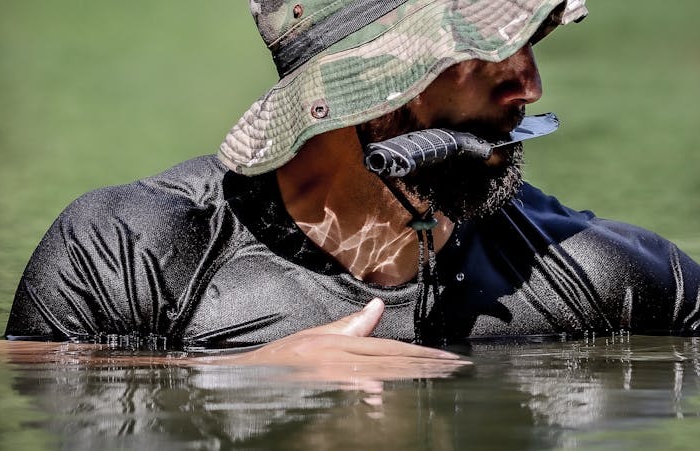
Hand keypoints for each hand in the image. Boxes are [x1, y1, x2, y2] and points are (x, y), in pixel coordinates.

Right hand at [204, 298, 470, 381]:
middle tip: (456, 367)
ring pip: (376, 369)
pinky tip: (378, 391)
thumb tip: (378, 306)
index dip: (423, 352)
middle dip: (425, 363)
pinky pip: (343, 386)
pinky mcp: (316, 384)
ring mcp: (328, 370)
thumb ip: (350, 324)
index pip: (392, 346)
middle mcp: (339, 354)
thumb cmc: (279, 359)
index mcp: (342, 342)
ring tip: (436, 376)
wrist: (242, 373)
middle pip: (391, 357)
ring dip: (406, 373)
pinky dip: (359, 387)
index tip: (450, 358)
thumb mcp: (317, 336)